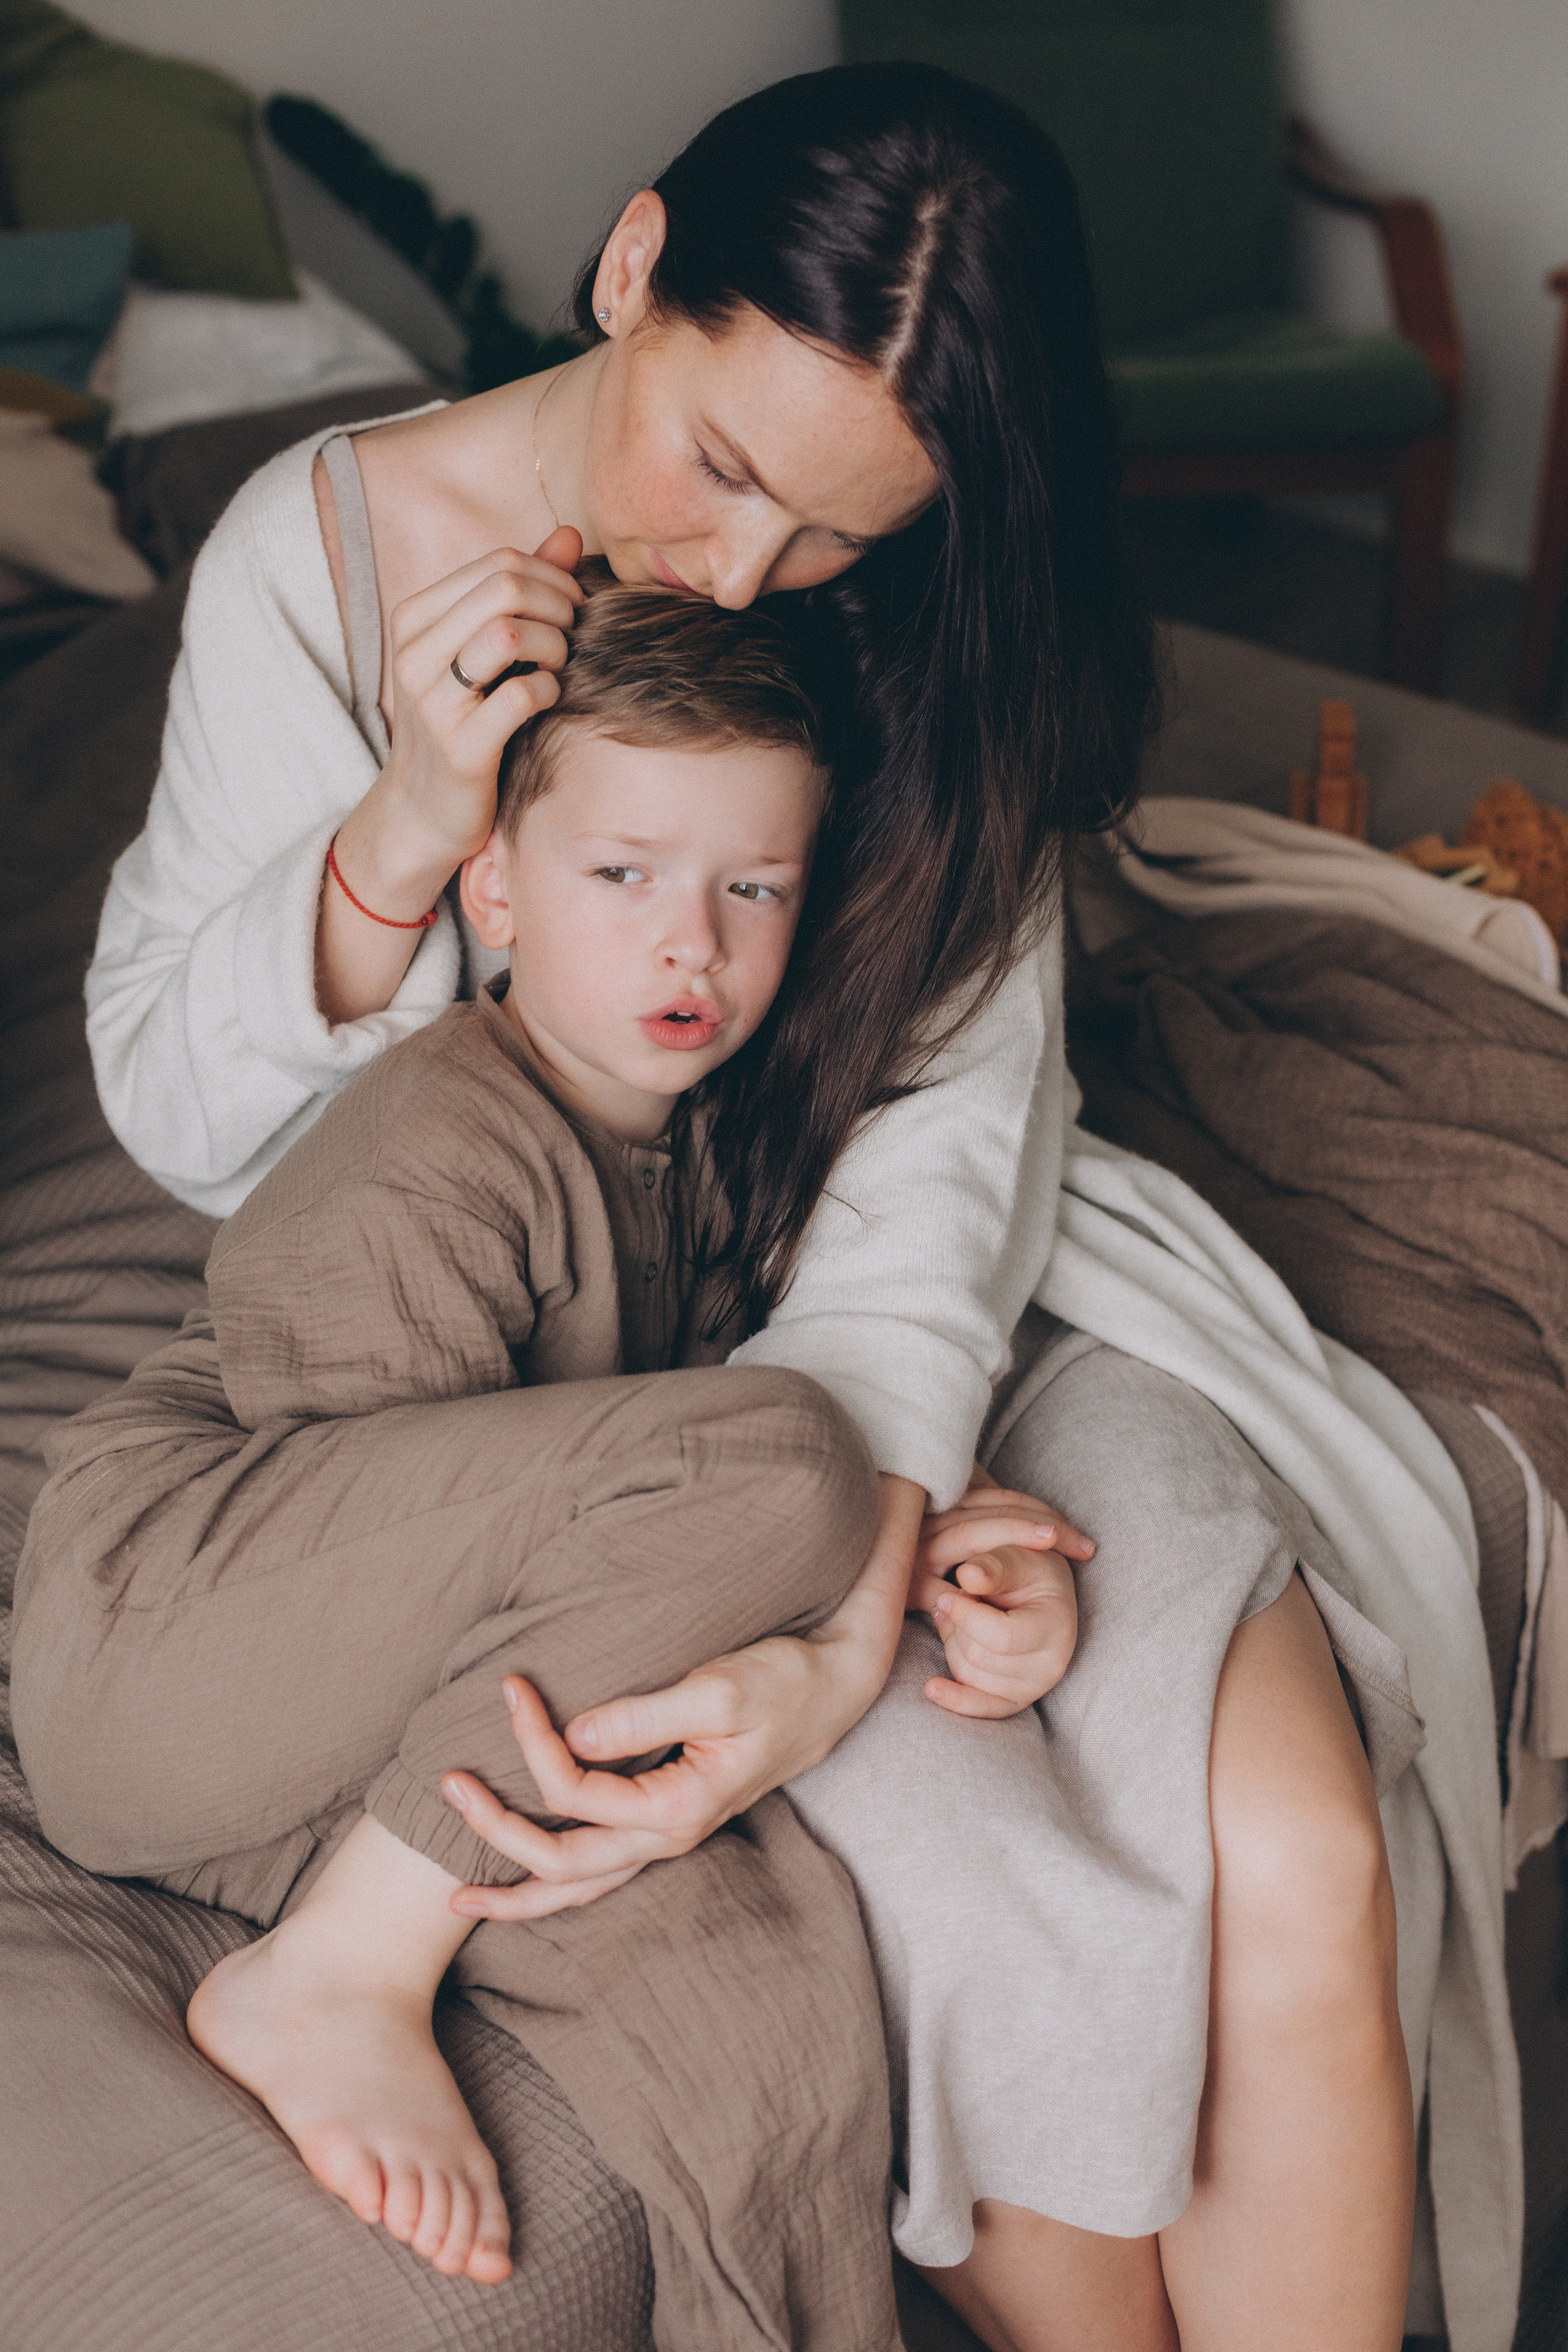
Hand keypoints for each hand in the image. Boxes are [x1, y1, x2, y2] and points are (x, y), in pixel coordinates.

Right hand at [381, 526, 585, 873]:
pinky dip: (550, 690)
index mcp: (415, 619)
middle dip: (559, 606)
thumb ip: (522, 593)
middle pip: (506, 589)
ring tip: (560, 667)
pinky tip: (550, 700)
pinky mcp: (459, 747)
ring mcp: (432, 701)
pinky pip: (521, 695)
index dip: (551, 578)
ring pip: (511, 633)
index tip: (571, 609)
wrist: (423, 812)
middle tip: (575, 636)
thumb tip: (567, 534)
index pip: (497, 564)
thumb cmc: (463, 723)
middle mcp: (414, 653)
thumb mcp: (482, 652)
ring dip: (556, 645)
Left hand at [440, 1474, 925, 1922]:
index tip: (511, 1684)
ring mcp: (666, 1837)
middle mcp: (666, 1836)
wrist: (832, 1688)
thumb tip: (573, 1732)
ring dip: (517, 1888)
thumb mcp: (721, 1687)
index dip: (531, 1743)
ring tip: (456, 1892)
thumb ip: (646, 1714)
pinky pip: (599, 1873)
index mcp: (678, 1807)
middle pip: (562, 1863)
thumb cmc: (782, 1679)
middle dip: (495, 1834)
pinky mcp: (667, 1822)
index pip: (576, 1791)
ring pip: (580, 1889)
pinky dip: (553, 1885)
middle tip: (444, 1784)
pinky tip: (523, 1879)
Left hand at [907, 1472, 1092, 1718]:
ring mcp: (1033, 1687)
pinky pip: (980, 1708)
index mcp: (1057, 1628)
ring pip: (969, 1675)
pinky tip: (932, 1688)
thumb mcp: (1018, 1556)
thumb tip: (967, 1575)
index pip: (1002, 1637)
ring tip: (956, 1616)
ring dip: (951, 1643)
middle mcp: (1050, 1666)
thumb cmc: (1028, 1569)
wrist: (1042, 1593)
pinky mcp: (1014, 1700)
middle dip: (956, 1626)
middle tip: (953, 1600)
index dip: (966, 1616)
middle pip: (979, 1657)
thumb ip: (994, 1564)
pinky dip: (954, 1698)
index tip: (947, 1594)